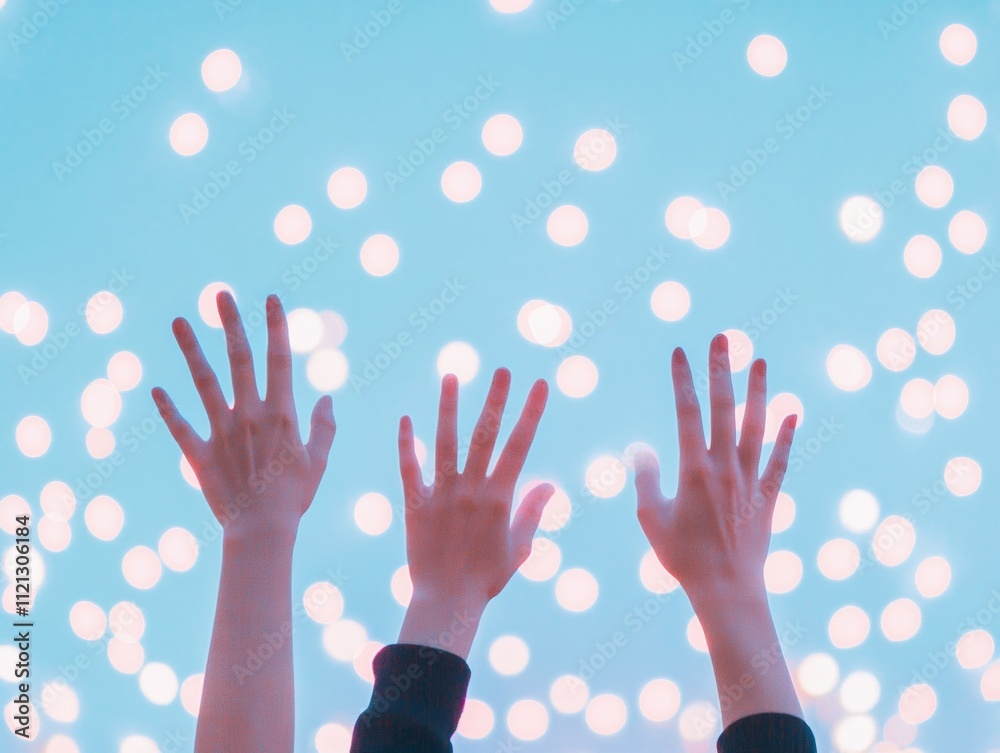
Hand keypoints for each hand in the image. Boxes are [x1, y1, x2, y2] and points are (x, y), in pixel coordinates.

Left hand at [152, 292, 335, 541]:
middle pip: (239, 359)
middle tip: (220, 293)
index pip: (279, 360)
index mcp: (281, 413)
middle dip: (231, 323)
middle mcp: (249, 414)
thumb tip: (328, 398)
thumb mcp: (318, 461)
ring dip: (191, 350)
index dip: (276, 326)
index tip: (271, 298)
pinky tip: (156, 389)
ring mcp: (222, 432)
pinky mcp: (200, 454)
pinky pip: (180, 426)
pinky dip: (168, 408)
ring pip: (203, 382)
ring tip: (179, 321)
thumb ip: (324, 427)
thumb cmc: (295, 496)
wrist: (262, 530)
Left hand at [397, 368, 552, 657]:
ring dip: (448, 407)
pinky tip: (406, 419)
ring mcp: (441, 494)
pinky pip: (409, 469)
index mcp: (499, 497)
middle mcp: (470, 489)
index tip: (539, 385)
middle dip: (496, 399)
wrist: (446, 601)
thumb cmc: (487, 577)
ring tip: (451, 376)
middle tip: (503, 369)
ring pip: (445, 442)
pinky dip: (407, 444)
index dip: (530, 413)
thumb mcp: (519, 546)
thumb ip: (532, 511)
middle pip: (485, 435)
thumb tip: (550, 484)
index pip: (519, 446)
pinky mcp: (415, 504)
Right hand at [634, 334, 795, 606]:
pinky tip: (792, 413)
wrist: (726, 590)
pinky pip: (780, 461)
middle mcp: (725, 468)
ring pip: (756, 427)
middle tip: (723, 338)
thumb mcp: (651, 519)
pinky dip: (786, 436)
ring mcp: (750, 481)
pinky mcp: (768, 497)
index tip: (680, 352)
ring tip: (760, 361)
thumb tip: (642, 449)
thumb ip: (646, 480)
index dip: (683, 380)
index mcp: (693, 470)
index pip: (686, 413)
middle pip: (724, 409)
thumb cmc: (683, 558)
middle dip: (721, 370)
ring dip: (759, 392)